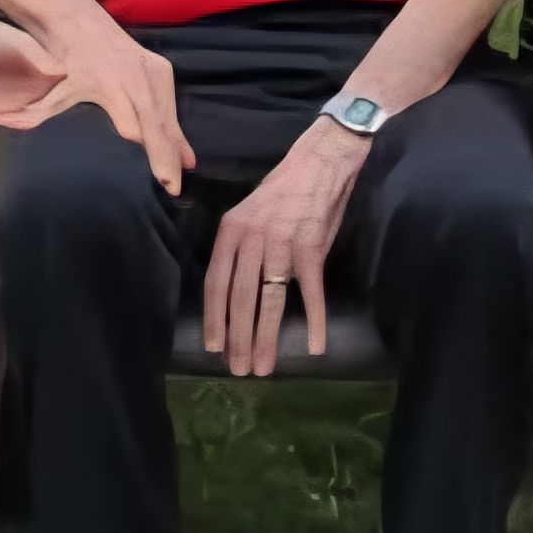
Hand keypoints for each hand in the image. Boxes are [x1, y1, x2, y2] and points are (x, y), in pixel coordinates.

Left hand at [31, 7, 192, 193]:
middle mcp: (137, 79)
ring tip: (180, 179)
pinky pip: (171, 105)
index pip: (136, 130)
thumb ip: (39, 114)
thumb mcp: (53, 89)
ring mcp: (151, 71)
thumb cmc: (63, 59)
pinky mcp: (160, 67)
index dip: (148, 156)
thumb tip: (16, 130)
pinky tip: (187, 156)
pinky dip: (176, 130)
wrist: (77, 22)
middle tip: (174, 190)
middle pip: (158, 127)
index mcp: (111, 87)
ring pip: (168, 117)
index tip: (156, 181)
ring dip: (175, 148)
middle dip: (167, 159)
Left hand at [203, 124, 369, 373]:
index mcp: (231, 230)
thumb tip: (230, 288)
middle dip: (239, 339)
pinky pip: (312, 292)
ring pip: (271, 300)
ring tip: (265, 366)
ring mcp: (282, 244)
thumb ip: (238, 246)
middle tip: (239, 370)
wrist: (319, 162)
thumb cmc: (282, 189)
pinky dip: (315, 320)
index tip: (214, 347)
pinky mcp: (312, 248)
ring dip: (267, 337)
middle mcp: (253, 239)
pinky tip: (317, 345)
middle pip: (241, 298)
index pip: (217, 282)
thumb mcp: (248, 212)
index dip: (215, 319)